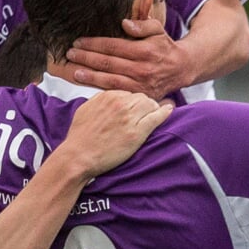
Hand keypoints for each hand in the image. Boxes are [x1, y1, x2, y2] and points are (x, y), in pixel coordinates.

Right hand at [56, 90, 173, 178]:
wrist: (79, 155)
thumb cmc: (80, 136)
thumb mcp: (85, 109)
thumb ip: (99, 99)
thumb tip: (109, 97)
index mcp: (108, 96)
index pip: (129, 93)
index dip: (133, 101)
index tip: (136, 108)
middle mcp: (119, 103)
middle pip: (142, 97)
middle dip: (145, 104)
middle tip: (146, 113)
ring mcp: (129, 118)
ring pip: (151, 104)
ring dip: (154, 108)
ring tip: (155, 114)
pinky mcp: (137, 133)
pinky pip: (156, 117)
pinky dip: (165, 112)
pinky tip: (169, 110)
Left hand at [66, 17, 188, 99]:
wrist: (181, 68)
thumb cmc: (164, 46)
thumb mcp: (158, 29)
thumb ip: (143, 24)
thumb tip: (124, 24)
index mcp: (144, 51)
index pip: (113, 46)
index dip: (93, 44)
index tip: (78, 41)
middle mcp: (141, 69)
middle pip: (107, 63)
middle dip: (86, 58)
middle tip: (70, 54)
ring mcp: (140, 85)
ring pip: (109, 80)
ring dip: (90, 76)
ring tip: (74, 71)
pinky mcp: (140, 96)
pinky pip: (117, 93)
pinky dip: (101, 89)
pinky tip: (89, 85)